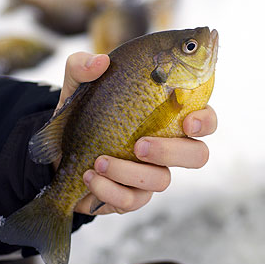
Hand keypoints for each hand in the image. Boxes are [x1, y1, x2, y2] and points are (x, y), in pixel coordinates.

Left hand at [56, 52, 216, 215]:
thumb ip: (83, 68)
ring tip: (99, 161)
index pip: (204, 119)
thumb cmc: (81, 115)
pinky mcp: (133, 196)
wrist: (59, 152)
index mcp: (165, 118)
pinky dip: (110, 190)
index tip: (188, 122)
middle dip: (171, 152)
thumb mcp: (77, 88)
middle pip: (197, 155)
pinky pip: (133, 201)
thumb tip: (100, 62)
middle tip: (140, 146)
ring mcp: (151, 174)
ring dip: (129, 172)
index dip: (205, 122)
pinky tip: (90, 177)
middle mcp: (166, 147)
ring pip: (162, 180)